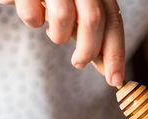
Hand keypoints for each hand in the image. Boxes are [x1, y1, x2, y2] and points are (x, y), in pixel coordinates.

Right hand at [0, 0, 124, 86]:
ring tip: (51, 30)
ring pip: (63, 18)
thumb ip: (90, 32)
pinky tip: (31, 9)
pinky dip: (32, 20)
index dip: (116, 52)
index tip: (115, 80)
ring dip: (57, 35)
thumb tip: (108, 67)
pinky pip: (33, 16)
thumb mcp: (76, 9)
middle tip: (79, 63)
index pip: (113, 19)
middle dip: (88, 50)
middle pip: (93, 19)